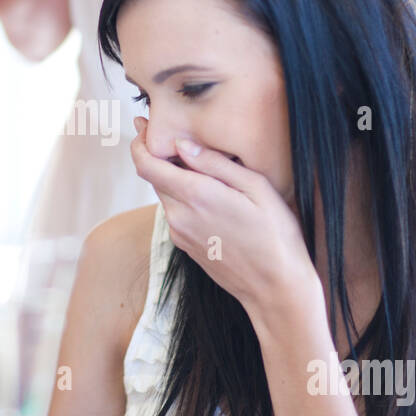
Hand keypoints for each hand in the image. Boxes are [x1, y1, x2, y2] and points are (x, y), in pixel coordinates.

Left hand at [130, 117, 323, 328]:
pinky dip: (183, 198)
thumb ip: (215, 164)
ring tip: (198, 166)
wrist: (276, 290)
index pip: (146, 164)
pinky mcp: (185, 247)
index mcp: (195, 196)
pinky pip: (176, 213)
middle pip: (154, 178)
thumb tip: (182, 145)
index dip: (139, 142)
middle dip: (158, 156)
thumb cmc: (276, 235)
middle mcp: (179, 216)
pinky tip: (208, 196)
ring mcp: (179, 234)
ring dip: (173, 178)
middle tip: (174, 137)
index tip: (143, 126)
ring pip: (165, 196)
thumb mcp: (256, 188)